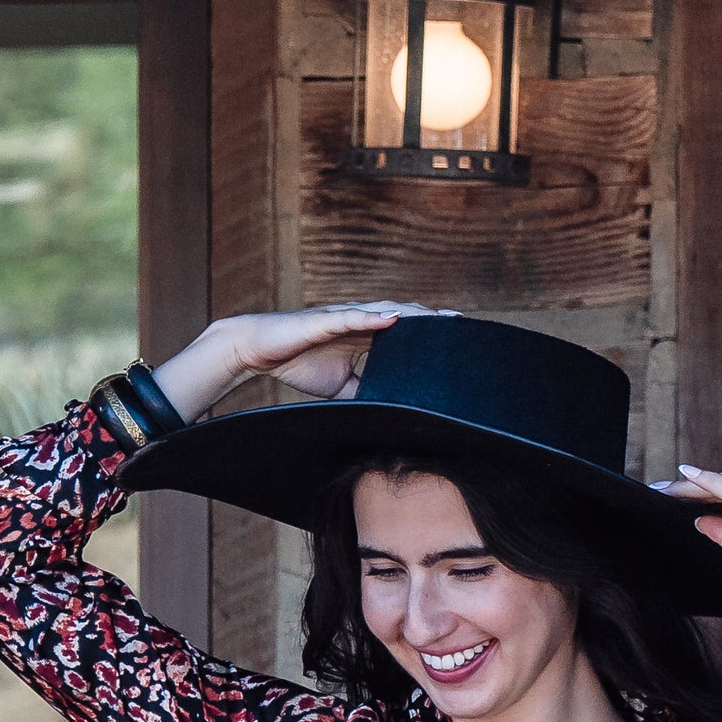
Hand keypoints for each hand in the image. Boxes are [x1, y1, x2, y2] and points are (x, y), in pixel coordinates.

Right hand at [152, 302, 450, 422]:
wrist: (255, 349)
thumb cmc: (297, 362)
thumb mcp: (340, 387)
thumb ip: (365, 391)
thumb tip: (391, 410)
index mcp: (365, 336)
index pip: (406, 333)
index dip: (432, 335)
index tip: (460, 341)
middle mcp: (358, 321)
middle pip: (404, 318)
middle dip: (434, 320)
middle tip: (465, 324)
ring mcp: (342, 318)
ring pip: (384, 311)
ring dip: (412, 313)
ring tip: (440, 317)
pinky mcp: (322, 320)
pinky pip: (351, 317)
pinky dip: (373, 316)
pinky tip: (394, 318)